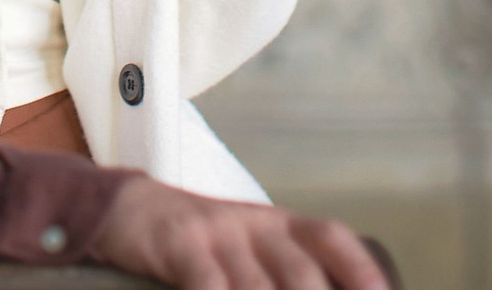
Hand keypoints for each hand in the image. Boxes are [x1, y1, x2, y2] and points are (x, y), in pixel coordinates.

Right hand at [92, 178, 393, 289]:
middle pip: (299, 270)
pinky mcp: (180, 243)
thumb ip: (285, 272)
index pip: (331, 237)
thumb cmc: (204, 243)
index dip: (360, 268)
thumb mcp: (250, 247)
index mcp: (279, 223)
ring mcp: (217, 232)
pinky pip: (206, 282)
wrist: (132, 208)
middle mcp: (255, 224)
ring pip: (255, 284)